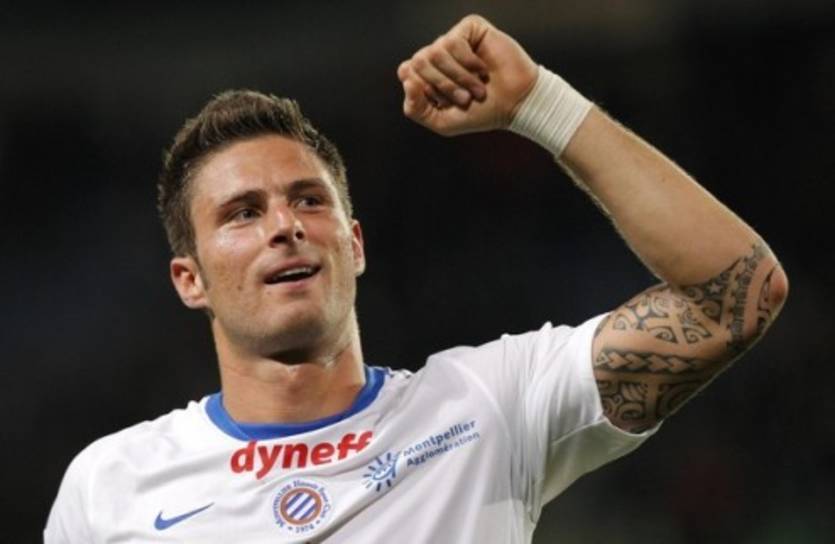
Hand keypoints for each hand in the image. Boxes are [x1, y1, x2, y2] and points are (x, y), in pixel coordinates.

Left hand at [397, 14, 537, 135]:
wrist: (514, 104)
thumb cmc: (481, 113)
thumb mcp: (442, 122)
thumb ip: (415, 109)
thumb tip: (406, 80)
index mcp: (426, 74)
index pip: (406, 71)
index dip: (422, 89)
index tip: (443, 103)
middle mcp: (436, 54)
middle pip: (419, 61)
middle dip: (443, 86)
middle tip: (464, 98)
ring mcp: (453, 40)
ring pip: (436, 52)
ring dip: (460, 77)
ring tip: (477, 88)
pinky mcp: (470, 28)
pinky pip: (455, 41)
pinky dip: (469, 62)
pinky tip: (483, 70)